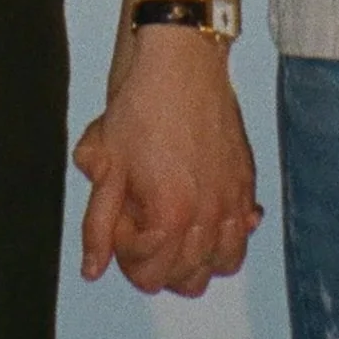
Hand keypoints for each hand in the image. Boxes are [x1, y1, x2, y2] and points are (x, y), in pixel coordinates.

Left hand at [72, 27, 260, 297]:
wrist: (182, 57)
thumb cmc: (141, 105)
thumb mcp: (106, 164)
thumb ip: (98, 224)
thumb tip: (92, 270)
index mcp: (171, 215)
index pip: (149, 275)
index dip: (125, 254)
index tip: (120, 221)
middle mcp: (210, 216)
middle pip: (187, 281)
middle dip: (158, 263)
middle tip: (141, 224)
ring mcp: (234, 200)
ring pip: (222, 266)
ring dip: (196, 258)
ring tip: (173, 229)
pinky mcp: (246, 181)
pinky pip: (244, 233)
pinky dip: (226, 236)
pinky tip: (205, 213)